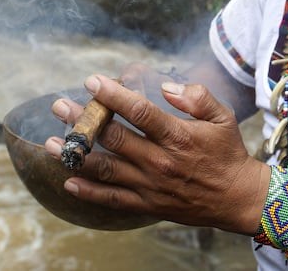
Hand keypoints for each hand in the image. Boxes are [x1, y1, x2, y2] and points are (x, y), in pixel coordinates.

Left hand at [45, 74, 268, 234]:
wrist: (237, 198)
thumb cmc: (228, 153)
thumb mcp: (223, 117)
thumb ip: (196, 97)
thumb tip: (166, 86)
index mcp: (178, 136)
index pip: (139, 112)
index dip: (112, 95)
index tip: (92, 81)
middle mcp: (160, 161)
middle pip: (113, 137)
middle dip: (82, 119)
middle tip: (60, 105)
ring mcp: (151, 185)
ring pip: (105, 168)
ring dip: (75, 154)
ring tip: (50, 142)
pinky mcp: (147, 204)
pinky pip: (112, 199)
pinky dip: (88, 191)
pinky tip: (68, 180)